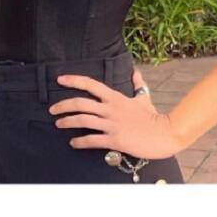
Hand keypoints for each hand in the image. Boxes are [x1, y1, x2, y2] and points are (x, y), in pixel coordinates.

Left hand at [51, 68, 182, 159]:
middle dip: (63, 105)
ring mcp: (112, 124)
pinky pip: (92, 140)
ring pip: (83, 120)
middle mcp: (111, 109)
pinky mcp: (114, 139)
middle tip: (52, 109)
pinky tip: (73, 142)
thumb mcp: (144, 98)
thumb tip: (136, 73)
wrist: (164, 133)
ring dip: (67, 122)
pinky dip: (79, 141)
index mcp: (116, 98)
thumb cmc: (154, 117)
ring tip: (59, 124)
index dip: (74, 81)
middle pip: (81, 103)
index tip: (60, 79)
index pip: (91, 85)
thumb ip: (138, 85)